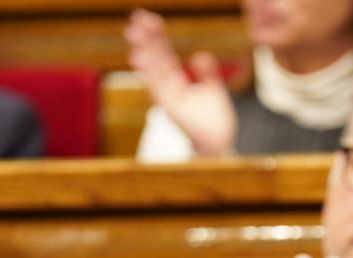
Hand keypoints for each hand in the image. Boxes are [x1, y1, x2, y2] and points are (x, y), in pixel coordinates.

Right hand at [124, 9, 236, 156]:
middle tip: (136, 17)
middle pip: (155, 58)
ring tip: (133, 34)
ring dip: (142, 52)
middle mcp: (169, 88)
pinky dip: (149, 74)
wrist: (219, 145)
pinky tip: (140, 60)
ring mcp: (168, 99)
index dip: (157, 36)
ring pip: (152, 72)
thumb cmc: (214, 121)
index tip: (148, 18)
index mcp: (177, 81)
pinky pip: (158, 89)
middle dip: (146, 38)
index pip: (164, 53)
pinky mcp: (171, 110)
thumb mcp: (213, 89)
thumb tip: (199, 55)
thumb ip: (207, 72)